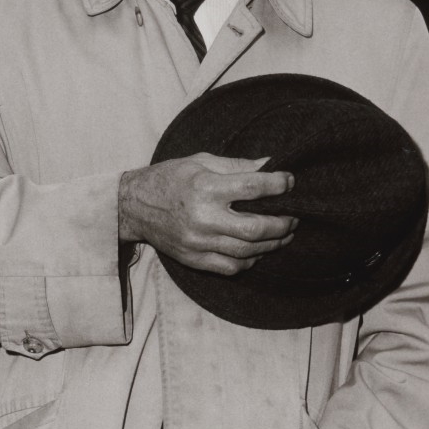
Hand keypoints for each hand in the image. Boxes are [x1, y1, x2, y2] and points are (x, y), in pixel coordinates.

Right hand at [119, 154, 295, 274]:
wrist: (134, 206)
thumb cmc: (170, 178)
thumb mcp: (200, 161)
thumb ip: (236, 165)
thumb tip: (270, 164)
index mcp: (205, 187)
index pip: (252, 187)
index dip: (278, 185)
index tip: (290, 182)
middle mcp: (203, 217)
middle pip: (255, 228)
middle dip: (282, 224)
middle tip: (294, 218)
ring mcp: (198, 242)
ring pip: (247, 252)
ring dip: (272, 244)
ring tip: (283, 234)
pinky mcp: (194, 259)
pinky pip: (231, 267)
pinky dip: (250, 261)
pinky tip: (258, 251)